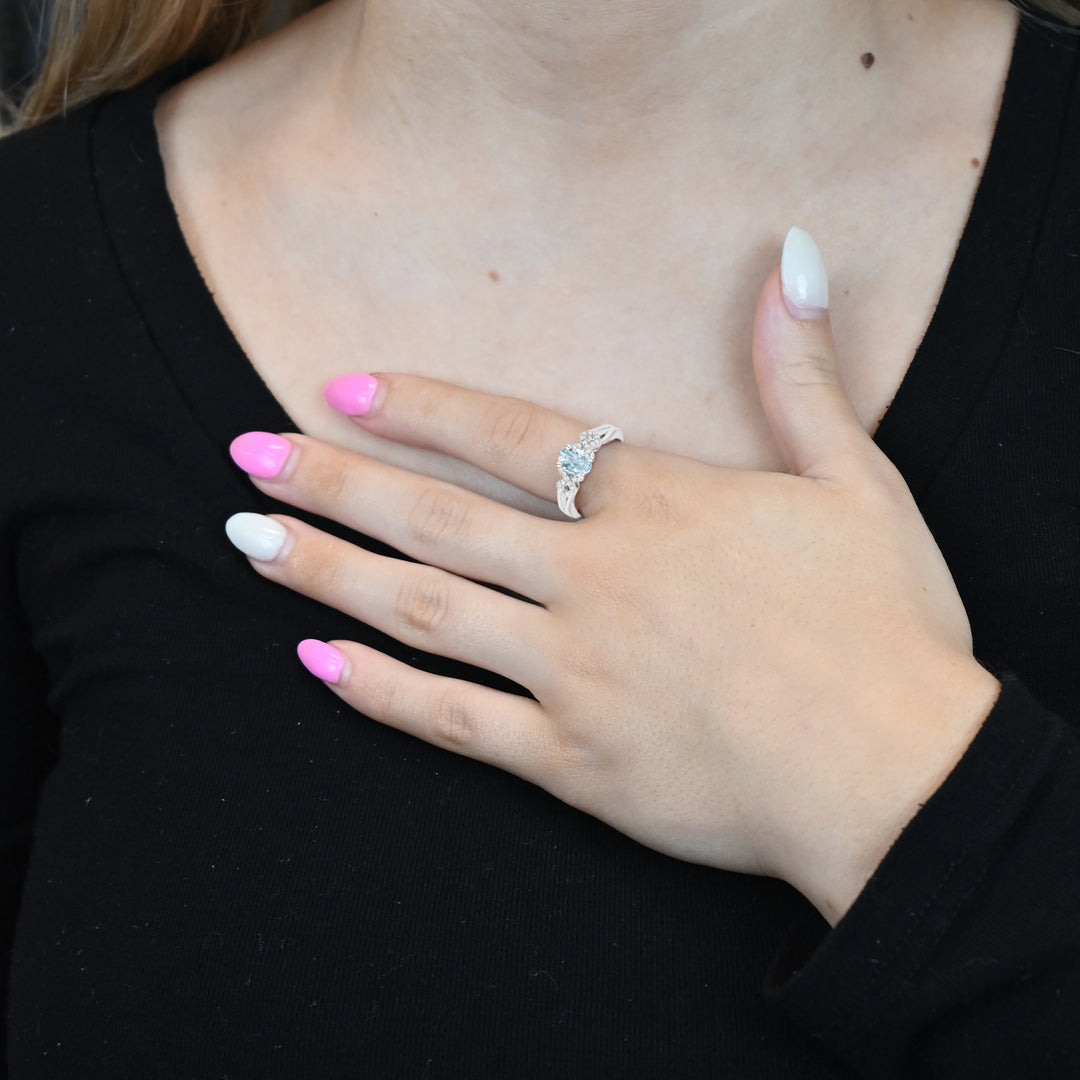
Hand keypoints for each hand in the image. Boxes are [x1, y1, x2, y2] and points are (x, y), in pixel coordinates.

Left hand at [225, 230, 1000, 923]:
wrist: (896, 776)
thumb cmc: (883, 627)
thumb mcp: (860, 482)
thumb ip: (801, 373)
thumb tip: (790, 256)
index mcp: (657, 507)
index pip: (513, 438)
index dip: (422, 408)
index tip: (339, 388)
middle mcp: (595, 582)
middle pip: (438, 520)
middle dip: (334, 483)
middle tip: (246, 457)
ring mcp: (574, 676)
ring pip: (423, 613)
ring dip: (329, 573)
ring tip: (250, 545)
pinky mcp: (573, 764)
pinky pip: (455, 724)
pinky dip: (380, 696)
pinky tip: (316, 665)